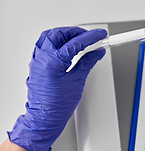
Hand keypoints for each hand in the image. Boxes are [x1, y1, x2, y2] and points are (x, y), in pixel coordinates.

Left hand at [8, 27, 106, 150]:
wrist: (44, 118)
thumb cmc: (56, 105)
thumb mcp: (77, 81)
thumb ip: (87, 62)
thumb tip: (96, 53)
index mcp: (53, 62)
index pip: (76, 42)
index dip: (91, 37)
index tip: (100, 35)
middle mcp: (42, 58)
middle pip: (60, 34)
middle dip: (76, 32)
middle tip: (90, 36)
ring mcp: (37, 60)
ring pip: (49, 36)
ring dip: (64, 34)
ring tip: (78, 39)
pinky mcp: (37, 64)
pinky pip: (44, 45)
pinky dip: (56, 41)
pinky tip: (65, 45)